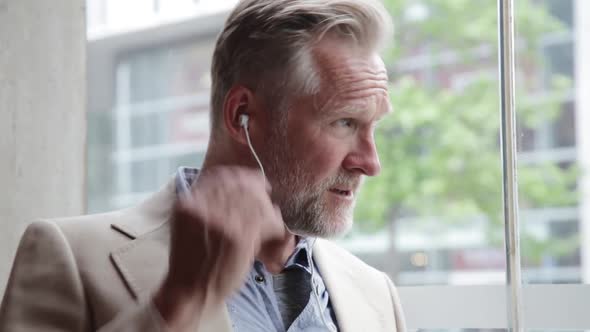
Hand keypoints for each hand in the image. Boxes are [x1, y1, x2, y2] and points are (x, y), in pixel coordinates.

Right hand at [153, 166, 284, 330]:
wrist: (186, 293)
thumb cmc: (190, 263)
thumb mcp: (187, 225)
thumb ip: (207, 205)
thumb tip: (239, 189)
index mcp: (188, 200)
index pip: (222, 176)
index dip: (243, 178)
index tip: (257, 183)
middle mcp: (202, 205)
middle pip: (241, 186)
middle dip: (259, 194)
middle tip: (268, 204)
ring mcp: (220, 219)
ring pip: (256, 202)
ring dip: (268, 211)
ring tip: (271, 223)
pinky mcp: (238, 236)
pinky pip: (265, 221)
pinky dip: (275, 226)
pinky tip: (274, 233)